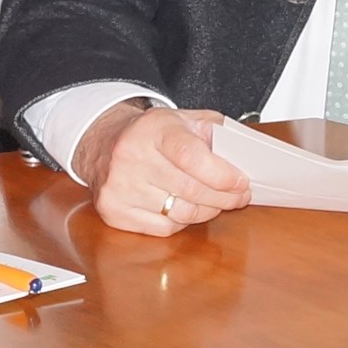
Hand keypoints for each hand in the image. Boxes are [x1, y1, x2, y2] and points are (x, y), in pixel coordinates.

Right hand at [74, 103, 252, 236]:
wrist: (104, 144)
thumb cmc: (150, 134)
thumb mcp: (182, 119)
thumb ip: (214, 131)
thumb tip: (243, 156)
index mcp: (151, 129)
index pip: (191, 156)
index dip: (222, 175)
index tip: (241, 182)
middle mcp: (130, 157)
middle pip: (191, 190)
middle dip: (224, 197)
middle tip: (239, 196)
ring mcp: (119, 187)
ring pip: (181, 213)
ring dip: (206, 211)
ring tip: (215, 202)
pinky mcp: (113, 211)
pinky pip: (164, 228)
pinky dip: (182, 222)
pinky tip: (185, 208)